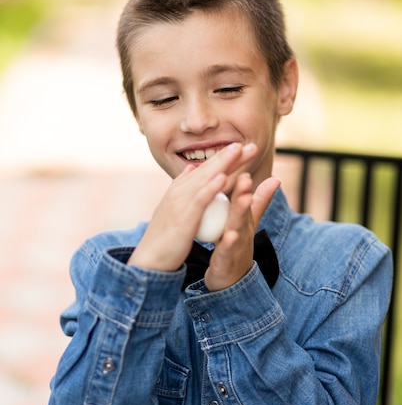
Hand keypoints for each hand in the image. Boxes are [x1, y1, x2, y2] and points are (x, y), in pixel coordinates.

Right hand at [128, 143, 261, 271]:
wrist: (150, 260)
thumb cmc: (164, 237)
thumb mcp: (173, 208)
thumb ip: (183, 188)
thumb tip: (190, 168)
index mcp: (179, 190)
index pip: (205, 169)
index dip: (223, 157)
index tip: (240, 147)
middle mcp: (179, 191)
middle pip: (207, 169)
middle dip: (228, 155)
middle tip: (248, 144)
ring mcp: (180, 203)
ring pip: (205, 179)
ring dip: (223, 163)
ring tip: (238, 150)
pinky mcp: (183, 217)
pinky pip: (199, 200)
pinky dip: (211, 187)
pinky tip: (223, 178)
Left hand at [204, 174, 280, 290]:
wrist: (230, 280)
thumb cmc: (237, 244)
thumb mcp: (249, 221)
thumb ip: (260, 201)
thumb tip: (276, 178)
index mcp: (242, 218)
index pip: (243, 197)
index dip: (245, 183)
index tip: (245, 164)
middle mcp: (242, 229)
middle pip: (244, 210)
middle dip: (245, 194)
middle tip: (246, 178)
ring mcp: (236, 245)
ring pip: (237, 227)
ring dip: (240, 214)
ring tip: (242, 200)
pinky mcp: (227, 260)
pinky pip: (227, 251)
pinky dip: (229, 243)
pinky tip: (229, 235)